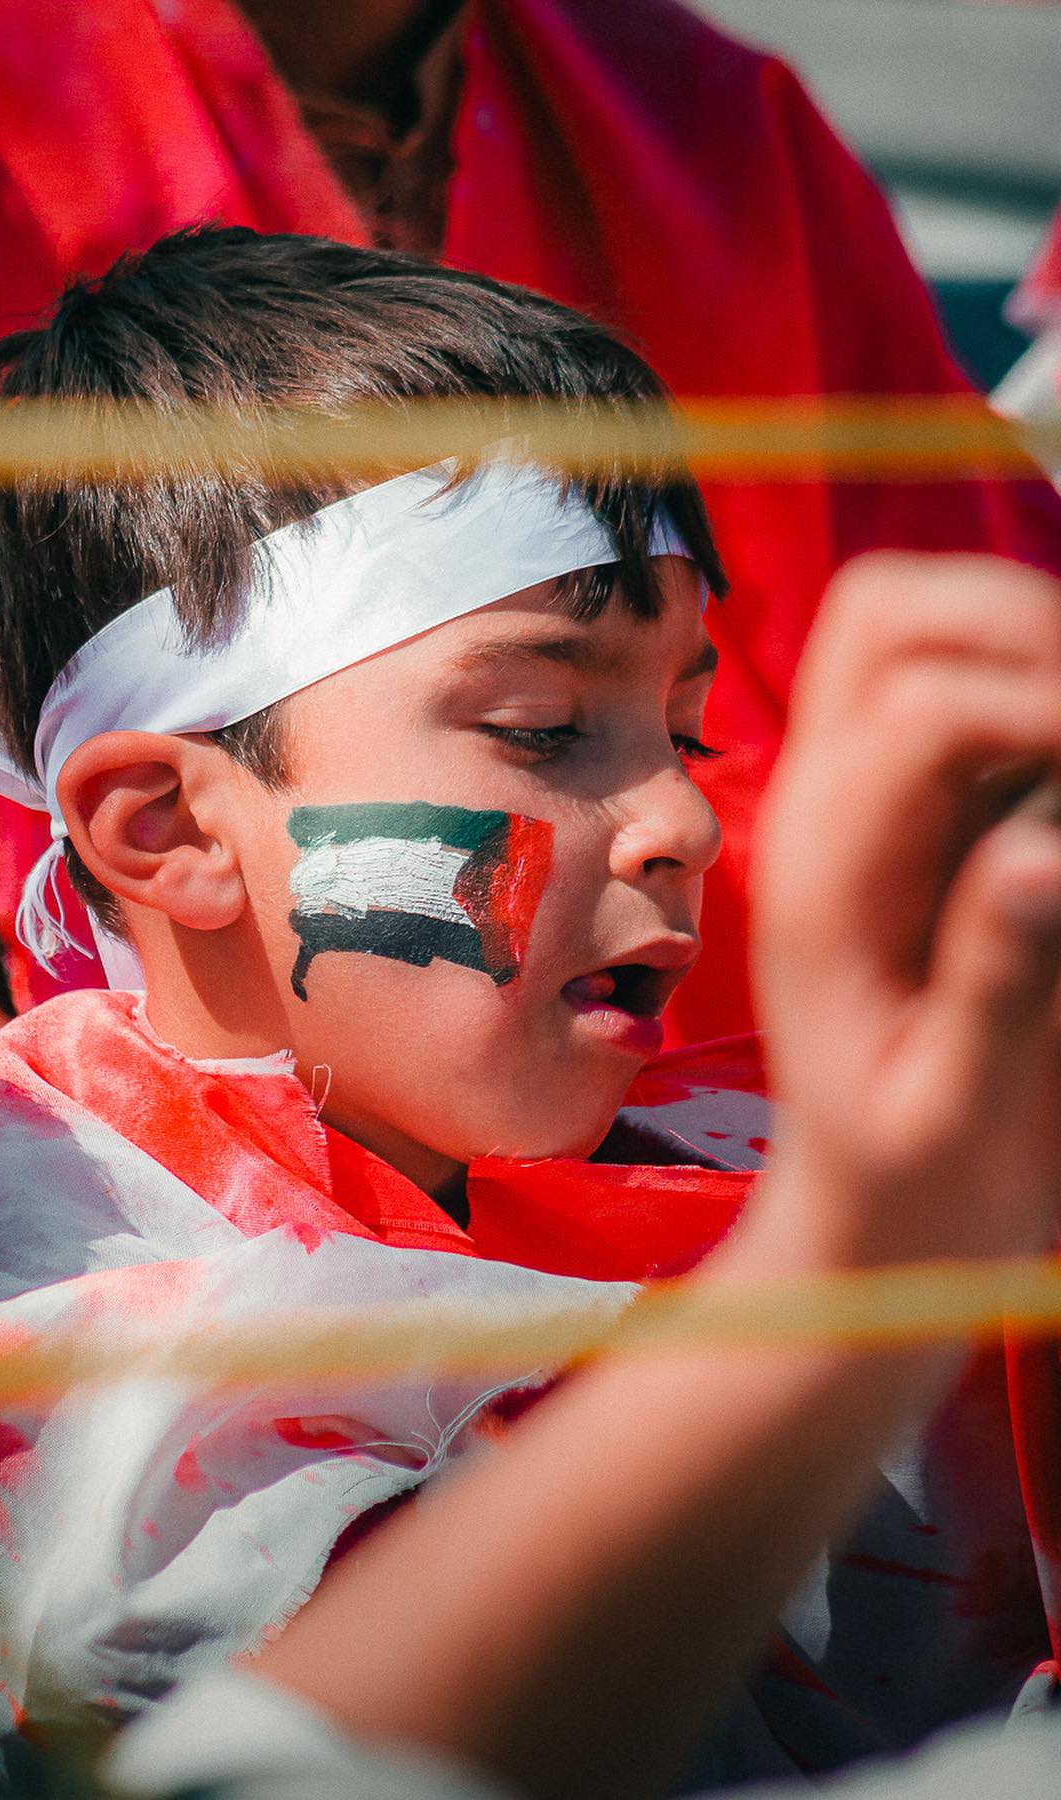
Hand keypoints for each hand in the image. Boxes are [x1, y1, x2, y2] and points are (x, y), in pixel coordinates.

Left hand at [752, 553, 1060, 1266]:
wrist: (873, 1208)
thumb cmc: (911, 1179)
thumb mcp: (955, 1111)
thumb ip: (998, 989)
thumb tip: (1047, 854)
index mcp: (829, 877)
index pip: (925, 710)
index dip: (1052, 708)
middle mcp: (828, 809)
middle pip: (889, 613)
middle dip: (1026, 625)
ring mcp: (863, 798)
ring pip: (914, 624)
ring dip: (1027, 637)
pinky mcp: (913, 811)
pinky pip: (956, 690)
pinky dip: (1028, 689)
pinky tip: (1057, 768)